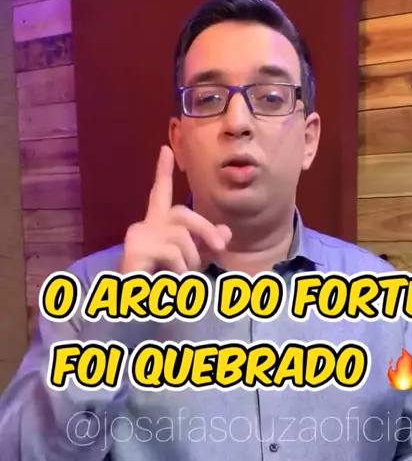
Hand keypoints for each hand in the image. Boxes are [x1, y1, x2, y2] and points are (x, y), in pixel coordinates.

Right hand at [119, 145, 231, 274]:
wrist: (135, 312)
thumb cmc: (163, 286)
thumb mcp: (191, 263)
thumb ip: (207, 245)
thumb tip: (226, 232)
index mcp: (156, 226)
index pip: (160, 194)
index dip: (162, 172)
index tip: (165, 148)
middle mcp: (144, 227)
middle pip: (183, 214)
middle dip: (206, 229)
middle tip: (222, 247)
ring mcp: (137, 237)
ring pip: (182, 237)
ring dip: (191, 261)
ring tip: (183, 279)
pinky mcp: (135, 250)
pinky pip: (172, 253)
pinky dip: (181, 271)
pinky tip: (172, 282)